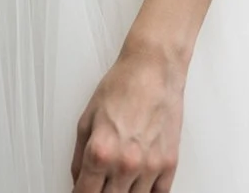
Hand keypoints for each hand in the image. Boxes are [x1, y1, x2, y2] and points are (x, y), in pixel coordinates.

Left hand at [71, 43, 185, 192]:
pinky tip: (139, 186)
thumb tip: (79, 180)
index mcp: (101, 151)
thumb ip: (79, 157)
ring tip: (119, 181)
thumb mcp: (87, 118)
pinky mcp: (170, 163)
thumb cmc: (123, 84)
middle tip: (101, 184)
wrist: (154, 68)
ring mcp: (150, 166)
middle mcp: (126, 163)